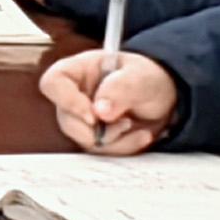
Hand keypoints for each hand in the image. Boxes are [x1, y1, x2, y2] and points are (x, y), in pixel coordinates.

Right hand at [43, 48, 176, 155]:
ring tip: (133, 124)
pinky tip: (141, 135)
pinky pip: (101, 150)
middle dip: (95, 130)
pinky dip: (122, 147)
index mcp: (78, 70)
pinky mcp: (94, 135)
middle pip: (66, 119)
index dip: (66, 101)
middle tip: (123, 123)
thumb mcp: (141, 77)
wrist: (165, 97)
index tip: (93, 116)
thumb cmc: (148, 77)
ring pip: (83, 139)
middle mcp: (74, 94)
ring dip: (112, 140)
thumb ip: (121, 88)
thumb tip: (100, 112)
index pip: (54, 83)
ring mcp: (82, 117)